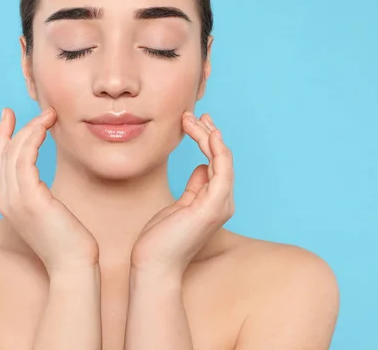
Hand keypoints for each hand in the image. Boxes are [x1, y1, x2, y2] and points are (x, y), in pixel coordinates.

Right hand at [0, 107, 98, 273]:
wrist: (73, 264)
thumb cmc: (67, 241)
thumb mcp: (49, 213)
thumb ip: (40, 196)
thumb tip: (45, 185)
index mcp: (9, 202)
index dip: (1, 136)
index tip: (9, 115)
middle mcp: (6, 200)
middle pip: (3, 153)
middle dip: (16, 126)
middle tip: (38, 109)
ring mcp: (14, 200)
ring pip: (14, 152)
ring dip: (31, 128)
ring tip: (50, 115)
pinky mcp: (30, 200)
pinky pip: (24, 160)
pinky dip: (33, 138)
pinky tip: (46, 127)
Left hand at [131, 112, 234, 274]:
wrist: (154, 264)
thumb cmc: (162, 238)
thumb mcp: (178, 205)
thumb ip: (194, 187)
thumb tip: (202, 167)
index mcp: (214, 201)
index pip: (217, 163)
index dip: (207, 140)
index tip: (192, 122)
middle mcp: (222, 202)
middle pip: (223, 158)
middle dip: (209, 133)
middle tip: (192, 114)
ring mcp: (220, 205)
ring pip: (223, 160)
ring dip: (209, 136)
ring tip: (192, 119)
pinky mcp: (213, 207)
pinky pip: (222, 170)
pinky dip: (216, 149)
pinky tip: (206, 134)